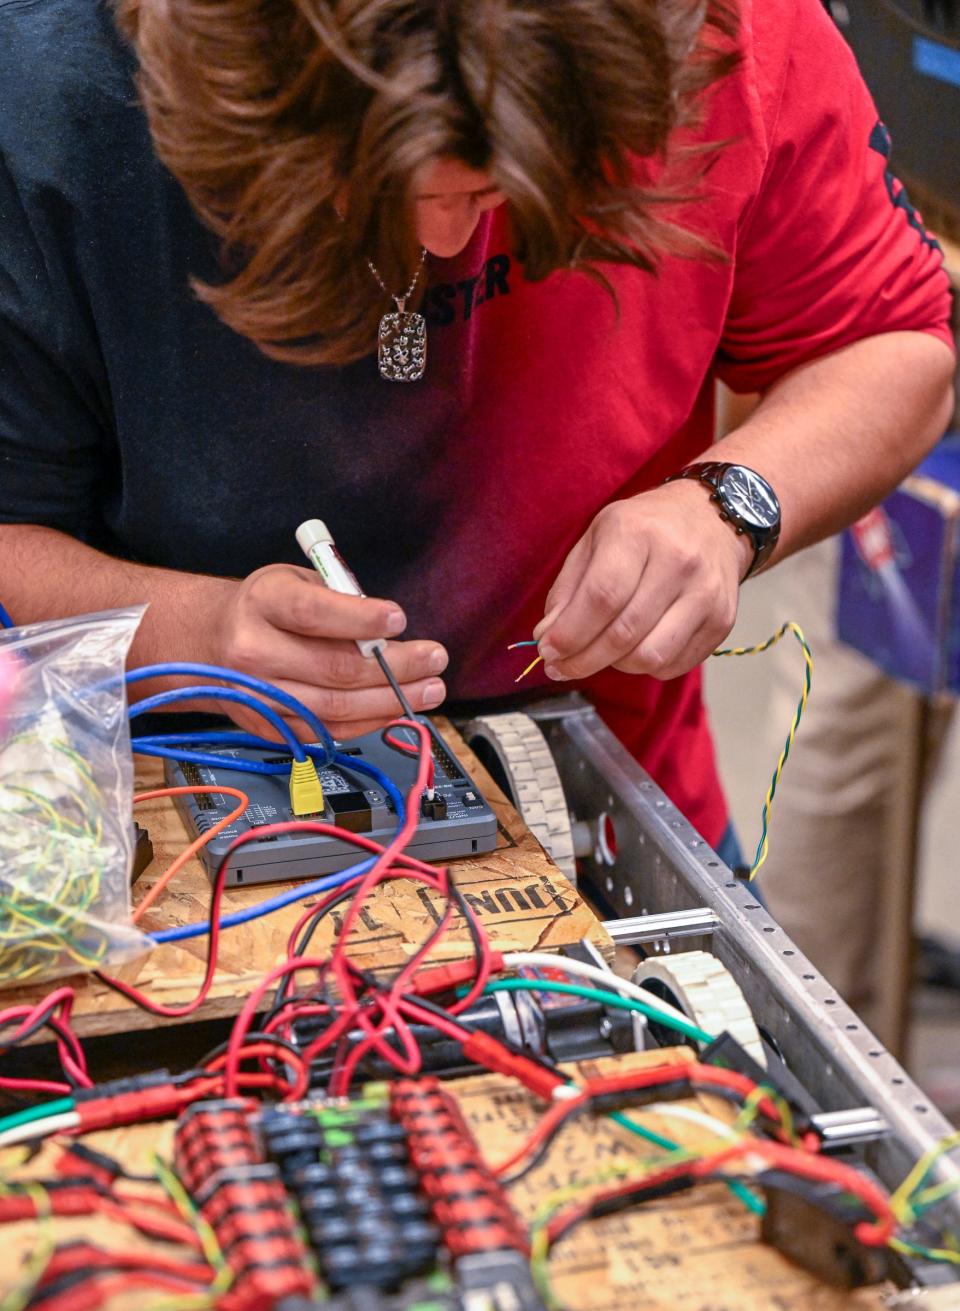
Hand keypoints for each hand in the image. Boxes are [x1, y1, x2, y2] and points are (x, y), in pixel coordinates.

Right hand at [206, 564, 447, 739]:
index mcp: (262, 602)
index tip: (399, 619)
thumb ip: (339, 599)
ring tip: (430, 687)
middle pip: (333, 667)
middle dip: (395, 665)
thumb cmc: (269, 607)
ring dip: (391, 699)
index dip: (360, 618)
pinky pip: (327, 731)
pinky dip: (368, 721)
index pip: (312, 613)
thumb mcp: (297, 580)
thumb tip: (388, 630)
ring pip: (335, 707)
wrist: (215, 642)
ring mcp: (259, 695)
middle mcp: (253, 651)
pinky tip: (397, 707)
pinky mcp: (269, 727)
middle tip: (434, 658)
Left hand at [533, 482, 752, 682]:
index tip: (549, 651)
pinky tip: (633, 648)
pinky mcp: (722, 621)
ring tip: (600, 653)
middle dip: (583, 660)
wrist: (712, 518)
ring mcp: (706, 593)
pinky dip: (644, 667)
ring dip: (615, 666)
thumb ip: (568, 589)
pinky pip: (673, 665)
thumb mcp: (596, 539)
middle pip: (623, 633)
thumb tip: (548, 637)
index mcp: (638, 533)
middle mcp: (679, 561)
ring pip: (650, 657)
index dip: (570, 633)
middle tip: (561, 666)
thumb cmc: (645, 529)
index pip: (602, 596)